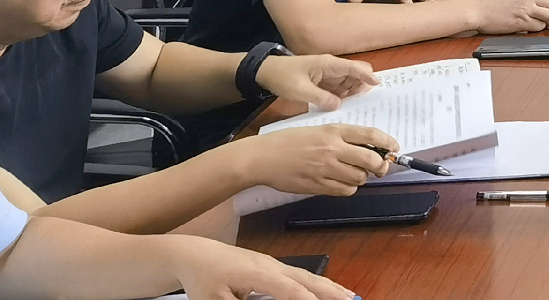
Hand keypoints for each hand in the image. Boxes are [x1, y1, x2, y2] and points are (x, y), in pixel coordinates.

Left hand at [165, 235, 356, 299]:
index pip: (286, 288)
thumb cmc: (203, 279)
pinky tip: (327, 290)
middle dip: (329, 290)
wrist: (196, 254)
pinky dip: (317, 283)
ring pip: (306, 275)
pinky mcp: (272, 267)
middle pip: (305, 278)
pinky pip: (300, 275)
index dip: (304, 298)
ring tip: (349, 295)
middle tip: (352, 299)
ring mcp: (273, 264)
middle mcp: (270, 265)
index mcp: (255, 272)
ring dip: (328, 286)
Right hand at [236, 122, 397, 194]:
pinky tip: (342, 183)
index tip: (395, 148)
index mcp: (334, 131)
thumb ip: (339, 137)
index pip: (370, 135)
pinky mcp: (318, 185)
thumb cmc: (288, 141)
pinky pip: (344, 191)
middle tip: (380, 168)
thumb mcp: (317, 130)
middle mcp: (333, 149)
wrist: (264, 158)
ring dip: (362, 178)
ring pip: (359, 178)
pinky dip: (348, 188)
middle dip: (381, 166)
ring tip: (354, 174)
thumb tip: (364, 148)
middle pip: (370, 160)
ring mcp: (326, 168)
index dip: (387, 142)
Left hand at [255, 53, 378, 110]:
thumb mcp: (300, 90)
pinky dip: (343, 95)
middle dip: (362, 86)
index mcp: (328, 64)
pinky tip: (342, 106)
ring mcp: (327, 74)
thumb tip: (339, 105)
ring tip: (355, 107)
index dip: (367, 76)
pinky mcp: (322, 81)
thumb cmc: (283, 77)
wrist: (265, 72)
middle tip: (364, 103)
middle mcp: (331, 67)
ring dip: (352, 92)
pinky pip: (338, 87)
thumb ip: (321, 98)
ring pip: (348, 81)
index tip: (378, 85)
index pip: (353, 68)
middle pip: (355, 74)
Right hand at [471, 0, 548, 34]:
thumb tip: (547, 7)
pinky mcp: (520, 22)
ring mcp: (526, 10)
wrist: (479, 11)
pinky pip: (537, 28)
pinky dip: (536, 29)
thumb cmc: (494, 3)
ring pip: (548, 20)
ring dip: (546, 25)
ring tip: (539, 24)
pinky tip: (529, 27)